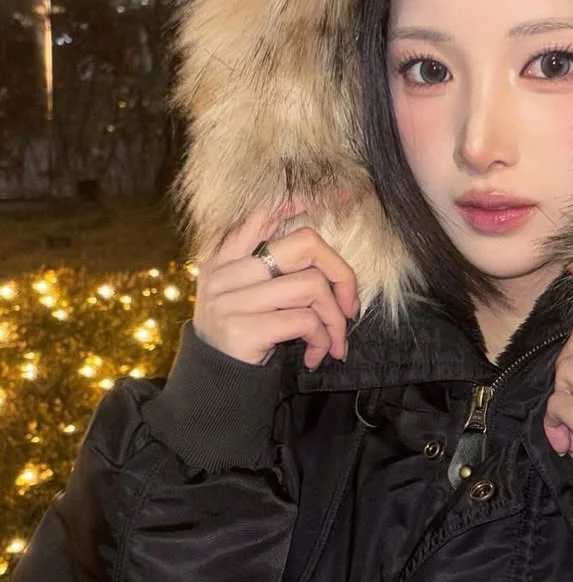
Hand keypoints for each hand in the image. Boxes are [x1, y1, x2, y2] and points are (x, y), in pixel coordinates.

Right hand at [193, 203, 358, 368]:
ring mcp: (231, 299)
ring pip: (312, 286)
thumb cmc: (243, 335)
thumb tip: (329, 260)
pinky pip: (305, 320)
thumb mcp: (247, 295)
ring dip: (335, 319)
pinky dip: (322, 339)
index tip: (345, 195)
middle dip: (341, 273)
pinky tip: (315, 355)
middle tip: (350, 306)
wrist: (212, 386)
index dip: (305, 200)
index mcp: (224, 256)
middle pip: (305, 244)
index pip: (264, 212)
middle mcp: (224, 272)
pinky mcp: (243, 329)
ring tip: (332, 342)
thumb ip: (275, 268)